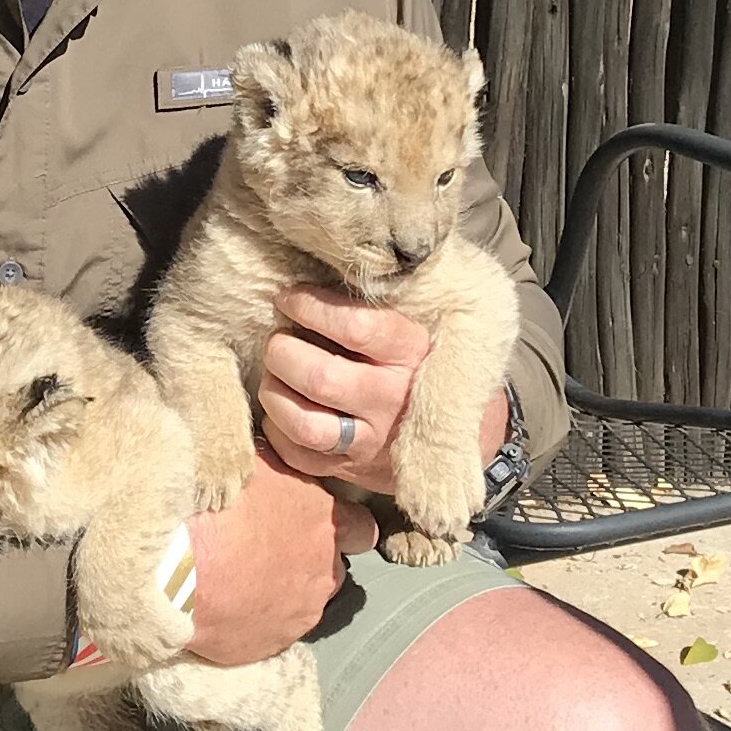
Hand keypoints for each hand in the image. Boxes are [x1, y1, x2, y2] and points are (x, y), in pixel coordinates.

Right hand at [186, 446, 374, 664]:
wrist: (172, 564)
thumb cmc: (214, 505)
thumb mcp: (254, 463)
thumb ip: (280, 468)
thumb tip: (279, 456)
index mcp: (327, 523)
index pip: (362, 529)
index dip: (342, 525)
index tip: (316, 522)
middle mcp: (324, 572)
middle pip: (331, 569)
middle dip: (307, 561)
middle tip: (266, 548)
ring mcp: (299, 614)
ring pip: (302, 603)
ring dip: (280, 592)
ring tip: (240, 578)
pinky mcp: (270, 645)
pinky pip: (270, 632)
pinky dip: (254, 620)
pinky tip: (226, 603)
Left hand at [259, 287, 510, 497]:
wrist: (455, 431)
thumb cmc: (417, 360)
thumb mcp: (413, 325)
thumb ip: (375, 301)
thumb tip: (316, 262)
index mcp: (411, 353)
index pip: (354, 326)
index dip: (310, 307)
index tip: (288, 297)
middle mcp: (393, 399)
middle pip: (320, 377)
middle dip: (283, 352)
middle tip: (277, 339)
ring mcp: (371, 440)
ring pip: (303, 423)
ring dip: (274, 393)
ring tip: (275, 374)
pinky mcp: (349, 468)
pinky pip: (297, 454)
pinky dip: (276, 430)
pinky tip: (281, 408)